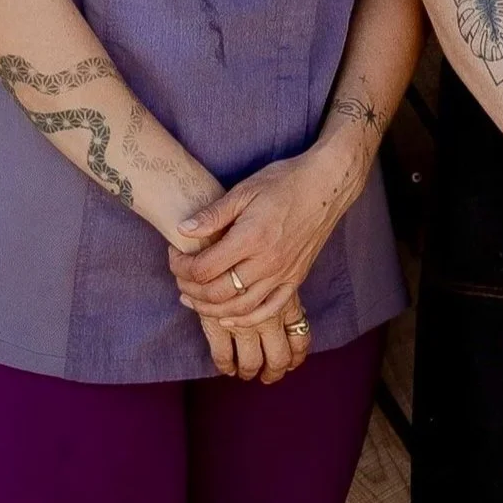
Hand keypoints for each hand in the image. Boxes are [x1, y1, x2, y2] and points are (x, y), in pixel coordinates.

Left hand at [170, 141, 360, 325]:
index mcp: (251, 238)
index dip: (182, 266)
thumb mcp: (245, 189)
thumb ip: (213, 214)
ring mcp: (283, 274)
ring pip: (239, 308)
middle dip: (190, 290)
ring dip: (210, 309)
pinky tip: (228, 317)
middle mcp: (267, 262)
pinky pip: (268, 311)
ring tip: (192, 300)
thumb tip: (183, 229)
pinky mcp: (295, 279)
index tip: (175, 254)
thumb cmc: (284, 182)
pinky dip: (245, 320)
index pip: (205, 268)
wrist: (326, 185)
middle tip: (179, 278)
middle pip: (217, 293)